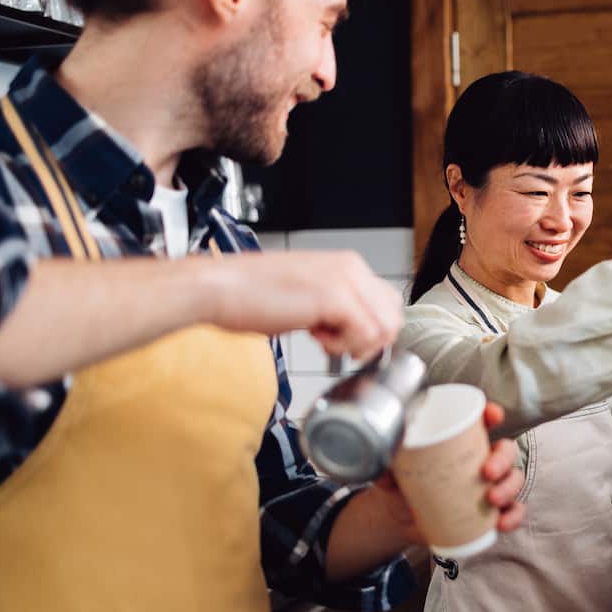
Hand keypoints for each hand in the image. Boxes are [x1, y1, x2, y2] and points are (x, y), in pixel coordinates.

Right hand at [203, 250, 400, 360]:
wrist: (218, 287)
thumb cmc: (251, 295)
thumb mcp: (306, 297)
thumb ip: (336, 308)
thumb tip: (354, 332)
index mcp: (347, 265)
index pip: (387, 304)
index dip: (370, 331)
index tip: (343, 340)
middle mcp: (351, 267)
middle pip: (393, 316)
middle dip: (369, 340)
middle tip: (335, 343)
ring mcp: (345, 280)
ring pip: (385, 327)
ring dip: (356, 344)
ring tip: (323, 339)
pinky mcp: (334, 296)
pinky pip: (365, 334)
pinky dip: (343, 346)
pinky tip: (316, 338)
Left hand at [372, 401, 525, 544]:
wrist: (400, 520)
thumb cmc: (402, 485)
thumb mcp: (393, 473)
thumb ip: (387, 468)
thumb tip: (383, 468)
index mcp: (461, 442)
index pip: (483, 422)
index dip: (492, 414)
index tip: (493, 415)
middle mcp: (480, 460)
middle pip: (506, 450)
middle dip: (502, 458)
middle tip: (487, 472)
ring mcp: (489, 486)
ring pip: (514, 479)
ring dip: (509, 487)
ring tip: (492, 499)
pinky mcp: (491, 511)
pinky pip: (514, 511)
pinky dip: (513, 516)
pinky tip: (502, 523)